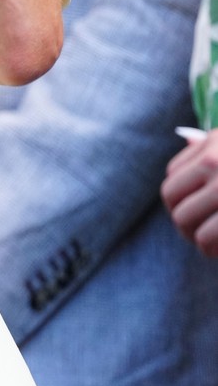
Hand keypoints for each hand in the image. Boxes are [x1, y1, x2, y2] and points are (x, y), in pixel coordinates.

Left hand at [161, 129, 217, 254]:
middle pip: (172, 197)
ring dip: (197, 237)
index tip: (198, 207)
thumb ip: (212, 147)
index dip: (182, 196)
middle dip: (185, 219)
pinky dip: (211, 249)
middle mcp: (216, 162)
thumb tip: (186, 137)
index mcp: (214, 145)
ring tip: (211, 242)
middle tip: (200, 230)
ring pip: (184, 220)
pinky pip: (205, 239)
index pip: (174, 174)